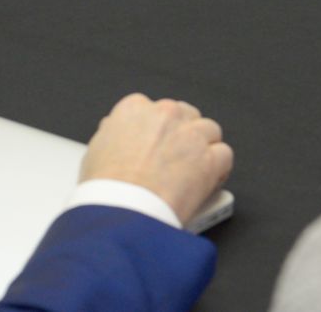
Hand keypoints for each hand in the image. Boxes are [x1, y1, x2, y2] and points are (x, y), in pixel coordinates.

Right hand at [81, 94, 232, 223]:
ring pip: (209, 130)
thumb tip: (117, 134)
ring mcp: (190, 135)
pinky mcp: (209, 159)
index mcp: (134, 108)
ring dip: (204, 146)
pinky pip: (224, 155)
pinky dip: (219, 168)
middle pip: (185, 114)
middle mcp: (165, 114)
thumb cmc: (106, 187)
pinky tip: (210, 180)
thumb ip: (112, 134)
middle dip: (183, 133)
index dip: (158, 128)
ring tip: (195, 168)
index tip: (158, 143)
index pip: (154, 109)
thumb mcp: (95, 150)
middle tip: (177, 156)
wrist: (123, 210)